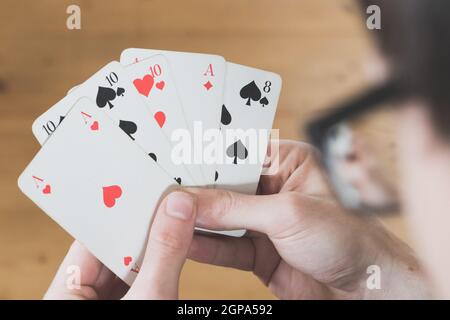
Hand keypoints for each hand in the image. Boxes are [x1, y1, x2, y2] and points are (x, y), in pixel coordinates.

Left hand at [44, 191, 195, 299]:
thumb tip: (178, 209)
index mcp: (66, 296)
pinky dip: (159, 266)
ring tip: (173, 221)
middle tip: (164, 202)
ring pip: (131, 266)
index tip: (140, 191)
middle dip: (142, 231)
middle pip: (114, 252)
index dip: (118, 215)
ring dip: (154, 248)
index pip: (90, 241)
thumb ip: (164, 254)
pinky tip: (175, 249)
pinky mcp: (131, 304)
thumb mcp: (151, 298)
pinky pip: (141, 279)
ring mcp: (108, 303)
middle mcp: (83, 298)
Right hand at [187, 140, 427, 298]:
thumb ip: (237, 208)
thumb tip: (193, 201)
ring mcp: (264, 221)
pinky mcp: (259, 251)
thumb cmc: (348, 237)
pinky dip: (205, 246)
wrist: (367, 288)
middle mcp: (274, 188)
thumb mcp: (289, 214)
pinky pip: (226, 246)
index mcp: (288, 162)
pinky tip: (182, 242)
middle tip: (161, 189)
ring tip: (164, 216)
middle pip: (224, 186)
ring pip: (221, 217)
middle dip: (195, 191)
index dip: (206, 158)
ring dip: (195, 220)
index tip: (173, 159)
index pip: (238, 154)